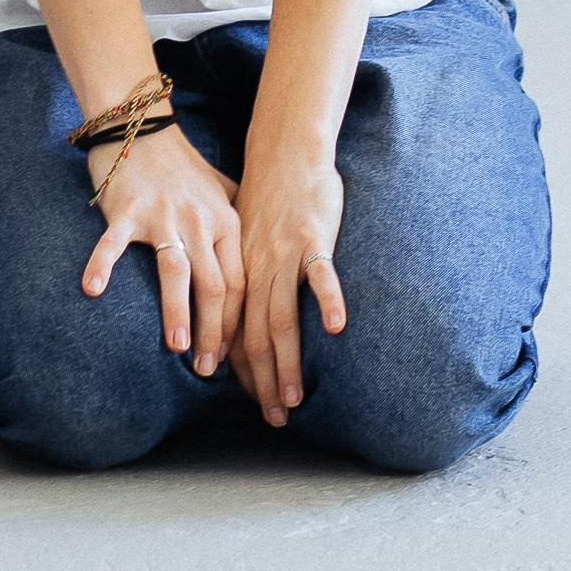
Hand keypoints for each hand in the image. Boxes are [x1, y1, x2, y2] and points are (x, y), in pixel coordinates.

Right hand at [82, 121, 242, 375]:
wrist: (143, 126)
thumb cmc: (182, 166)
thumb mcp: (221, 192)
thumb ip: (236, 225)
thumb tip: (254, 267)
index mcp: (225, 220)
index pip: (239, 281)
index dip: (236, 323)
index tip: (230, 358)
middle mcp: (198, 220)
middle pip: (215, 284)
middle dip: (214, 331)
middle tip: (207, 369)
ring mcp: (163, 214)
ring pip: (177, 270)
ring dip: (178, 311)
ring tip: (178, 347)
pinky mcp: (127, 208)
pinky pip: (115, 242)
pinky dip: (103, 265)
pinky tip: (93, 291)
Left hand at [230, 156, 346, 425]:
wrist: (284, 152)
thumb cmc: (269, 200)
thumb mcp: (245, 240)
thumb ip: (246, 278)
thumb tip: (246, 317)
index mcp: (240, 272)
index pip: (234, 331)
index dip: (241, 369)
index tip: (252, 401)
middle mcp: (257, 269)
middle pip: (254, 336)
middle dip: (262, 382)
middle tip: (273, 418)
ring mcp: (284, 256)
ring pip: (281, 318)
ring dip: (288, 362)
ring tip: (294, 398)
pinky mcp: (313, 239)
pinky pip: (320, 274)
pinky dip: (328, 302)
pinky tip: (336, 329)